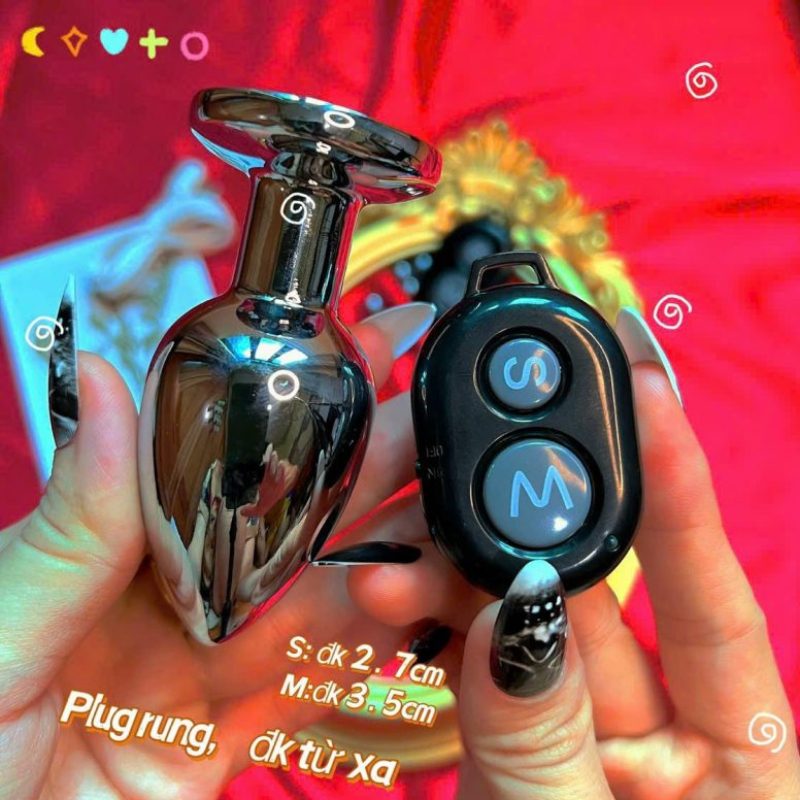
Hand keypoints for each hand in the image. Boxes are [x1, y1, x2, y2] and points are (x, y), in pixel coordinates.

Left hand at [0, 306, 431, 799]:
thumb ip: (73, 523)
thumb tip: (106, 381)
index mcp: (109, 544)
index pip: (216, 452)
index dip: (289, 398)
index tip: (360, 343)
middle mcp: (168, 594)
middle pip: (289, 519)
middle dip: (368, 464)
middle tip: (439, 420)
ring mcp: (203, 666)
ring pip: (318, 598)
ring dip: (388, 561)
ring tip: (455, 519)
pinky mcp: (226, 738)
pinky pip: (310, 689)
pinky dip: (369, 657)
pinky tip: (422, 614)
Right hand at [350, 364, 799, 797]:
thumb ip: (544, 747)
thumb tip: (512, 614)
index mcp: (741, 762)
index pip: (709, 595)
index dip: (677, 486)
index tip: (646, 389)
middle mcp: (665, 738)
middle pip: (597, 599)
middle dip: (528, 533)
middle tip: (471, 466)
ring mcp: (583, 743)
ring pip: (522, 628)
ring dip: (458, 586)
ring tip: (392, 564)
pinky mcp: (517, 754)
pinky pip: (479, 671)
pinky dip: (437, 635)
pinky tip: (395, 602)